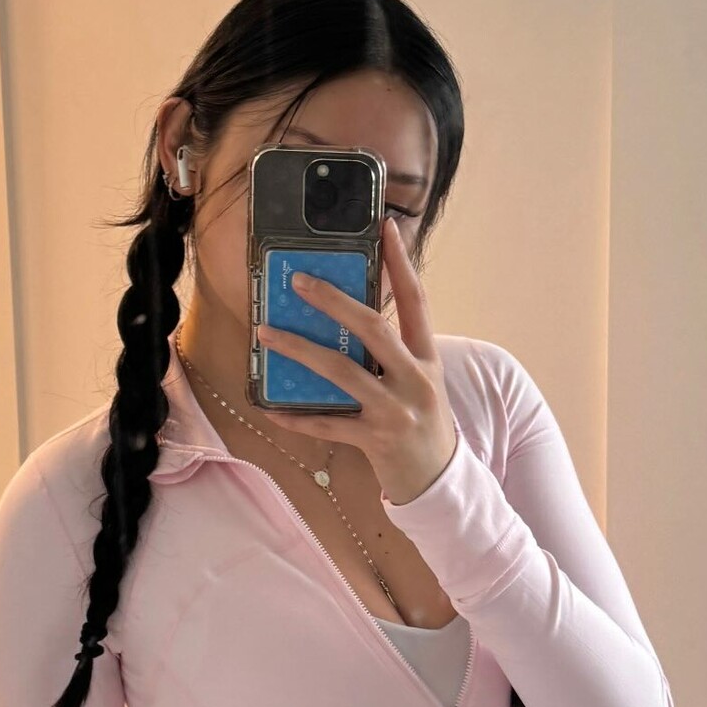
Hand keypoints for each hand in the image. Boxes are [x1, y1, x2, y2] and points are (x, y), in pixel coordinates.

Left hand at [254, 217, 457, 505]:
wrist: (440, 480)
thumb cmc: (421, 421)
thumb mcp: (417, 380)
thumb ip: (390, 352)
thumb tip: (341, 318)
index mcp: (427, 358)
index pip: (417, 301)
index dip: (401, 263)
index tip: (385, 227)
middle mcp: (415, 380)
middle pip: (374, 329)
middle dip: (334, 302)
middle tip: (298, 281)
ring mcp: (396, 411)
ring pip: (343, 372)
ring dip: (300, 350)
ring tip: (266, 333)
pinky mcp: (376, 441)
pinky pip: (328, 423)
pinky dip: (296, 416)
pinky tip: (270, 408)